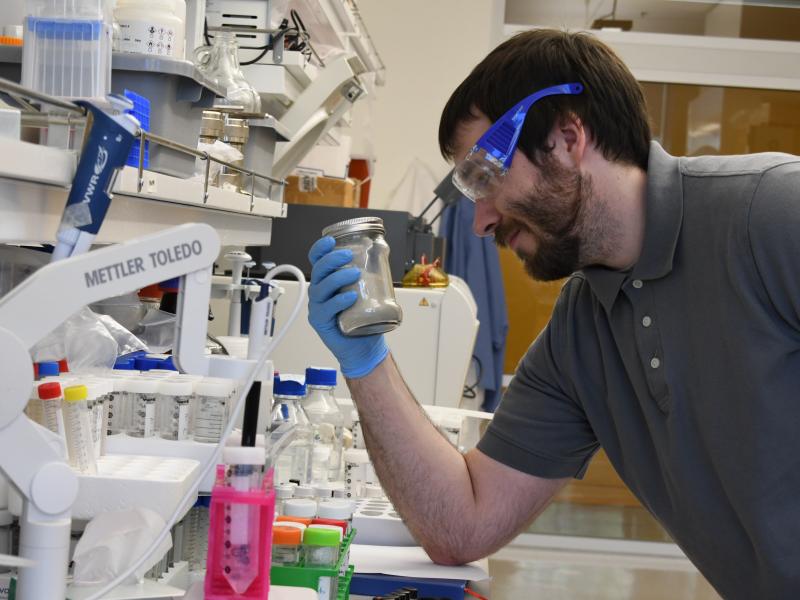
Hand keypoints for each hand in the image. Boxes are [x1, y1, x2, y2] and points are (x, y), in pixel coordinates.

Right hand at [307, 236, 388, 378]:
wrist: (365, 346)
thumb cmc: (365, 319)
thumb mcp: (368, 290)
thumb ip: (370, 272)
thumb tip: (382, 249)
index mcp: (327, 281)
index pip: (317, 260)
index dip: (320, 249)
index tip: (331, 241)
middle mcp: (319, 292)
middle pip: (318, 271)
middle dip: (331, 260)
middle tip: (348, 256)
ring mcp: (318, 307)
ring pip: (320, 288)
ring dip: (337, 278)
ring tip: (355, 274)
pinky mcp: (320, 322)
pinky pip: (325, 309)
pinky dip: (338, 301)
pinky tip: (351, 297)